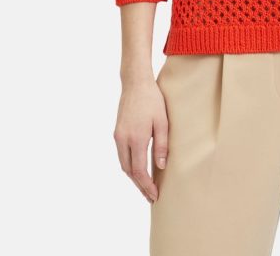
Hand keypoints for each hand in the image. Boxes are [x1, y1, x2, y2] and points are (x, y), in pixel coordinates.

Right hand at [113, 76, 168, 203]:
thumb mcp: (163, 122)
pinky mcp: (117, 132)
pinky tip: (138, 168)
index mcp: (136, 138)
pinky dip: (129, 165)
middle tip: (150, 196)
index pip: (139, 171)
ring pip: (123, 164)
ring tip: (145, 185)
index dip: (146, 186)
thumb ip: (162, 145)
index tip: (154, 195)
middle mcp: (123, 140)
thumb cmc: (153, 100)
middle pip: (129, 171)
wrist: (135, 83)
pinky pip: (121, 154)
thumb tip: (160, 167)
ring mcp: (118, 136)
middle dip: (139, 185)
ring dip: (133, 176)